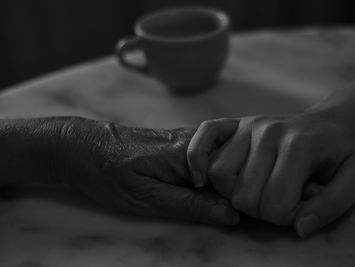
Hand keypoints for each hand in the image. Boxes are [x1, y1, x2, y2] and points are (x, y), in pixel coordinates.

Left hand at [56, 117, 237, 224]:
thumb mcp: (148, 199)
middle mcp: (192, 140)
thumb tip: (230, 214)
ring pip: (221, 156)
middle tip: (238, 205)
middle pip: (233, 160)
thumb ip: (190, 206)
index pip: (234, 171)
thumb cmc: (109, 174)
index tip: (244, 212)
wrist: (81, 147)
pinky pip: (207, 154)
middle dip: (239, 183)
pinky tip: (208, 186)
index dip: (243, 193)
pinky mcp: (178, 142)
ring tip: (225, 197)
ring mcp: (186, 139)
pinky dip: (214, 171)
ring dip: (227, 177)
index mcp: (188, 153)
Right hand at [187, 111, 354, 236]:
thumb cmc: (345, 152)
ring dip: (233, 193)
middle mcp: (268, 132)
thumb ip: (330, 207)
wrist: (335, 121)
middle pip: (243, 194)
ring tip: (255, 190)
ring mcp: (249, 125)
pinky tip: (203, 177)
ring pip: (220, 174)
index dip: (286, 219)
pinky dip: (197, 159)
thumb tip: (299, 228)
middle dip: (260, 210)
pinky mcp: (237, 123)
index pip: (274, 204)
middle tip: (278, 203)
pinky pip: (203, 140)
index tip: (299, 211)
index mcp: (299, 146)